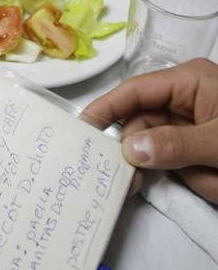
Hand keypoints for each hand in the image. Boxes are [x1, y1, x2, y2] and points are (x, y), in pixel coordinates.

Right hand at [83, 58, 217, 203]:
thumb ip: (176, 144)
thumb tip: (129, 150)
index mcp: (189, 82)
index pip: (134, 91)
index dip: (105, 108)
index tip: (79, 130)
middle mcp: (182, 100)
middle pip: (136, 120)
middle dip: (126, 146)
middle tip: (117, 177)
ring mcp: (184, 126)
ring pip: (145, 143)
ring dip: (144, 166)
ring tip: (147, 186)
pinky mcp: (188, 148)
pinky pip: (160, 158)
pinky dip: (155, 174)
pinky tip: (151, 185)